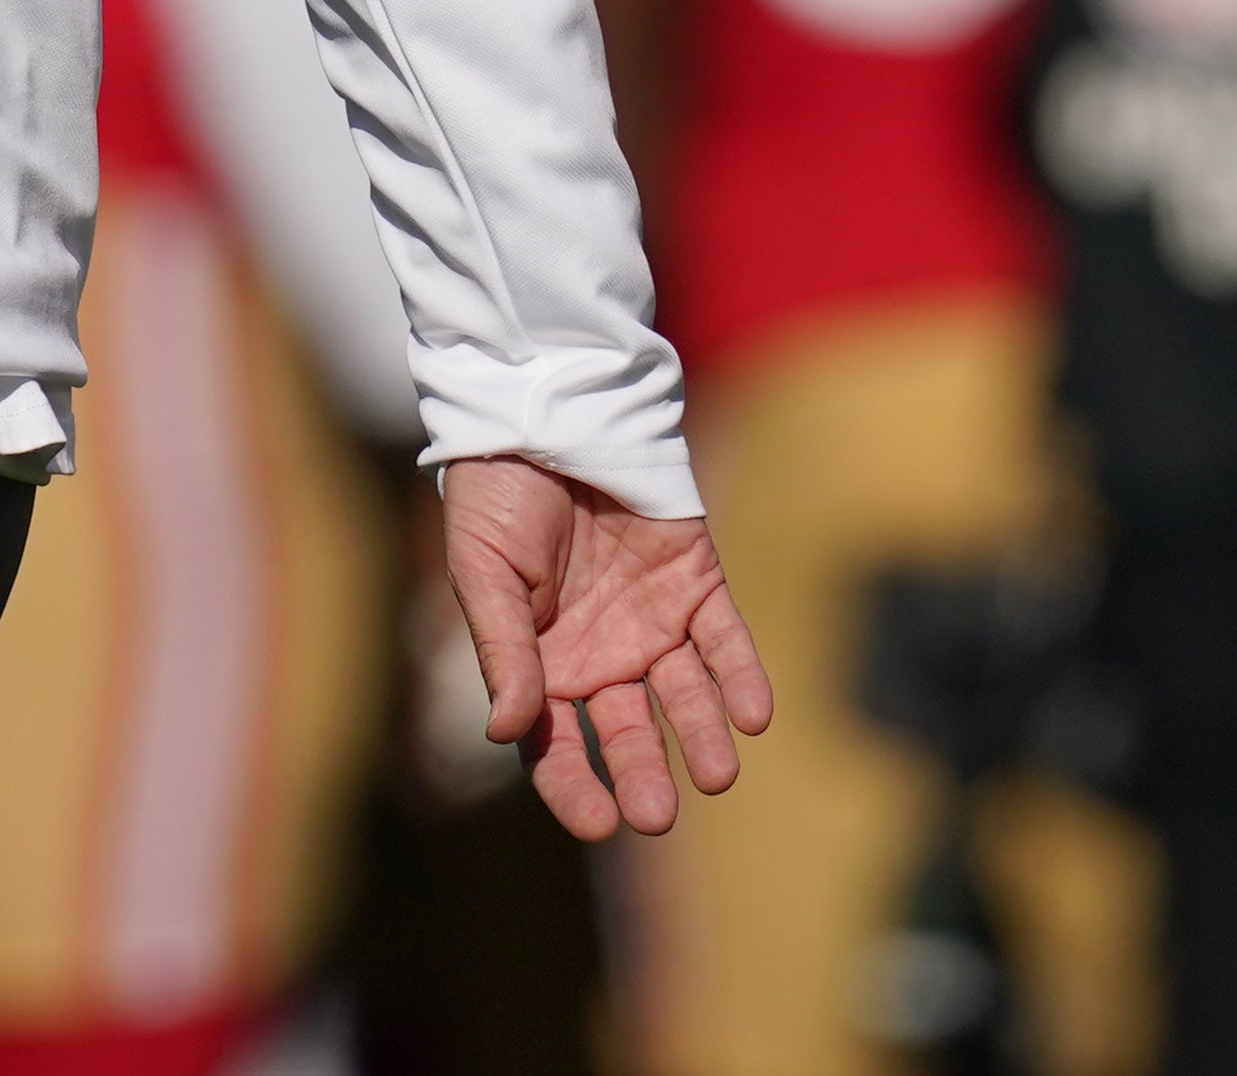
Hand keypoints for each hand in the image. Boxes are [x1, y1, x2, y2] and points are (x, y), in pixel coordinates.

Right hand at [434, 457, 771, 839]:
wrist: (547, 413)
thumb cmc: (496, 496)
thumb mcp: (484, 573)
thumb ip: (503, 649)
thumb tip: (508, 730)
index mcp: (540, 663)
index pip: (556, 745)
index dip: (574, 787)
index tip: (599, 823)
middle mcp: (599, 655)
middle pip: (627, 732)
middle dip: (643, 774)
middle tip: (657, 815)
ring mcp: (651, 621)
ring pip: (684, 696)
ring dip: (702, 738)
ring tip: (717, 774)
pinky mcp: (696, 583)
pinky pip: (725, 641)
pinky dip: (741, 678)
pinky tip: (753, 717)